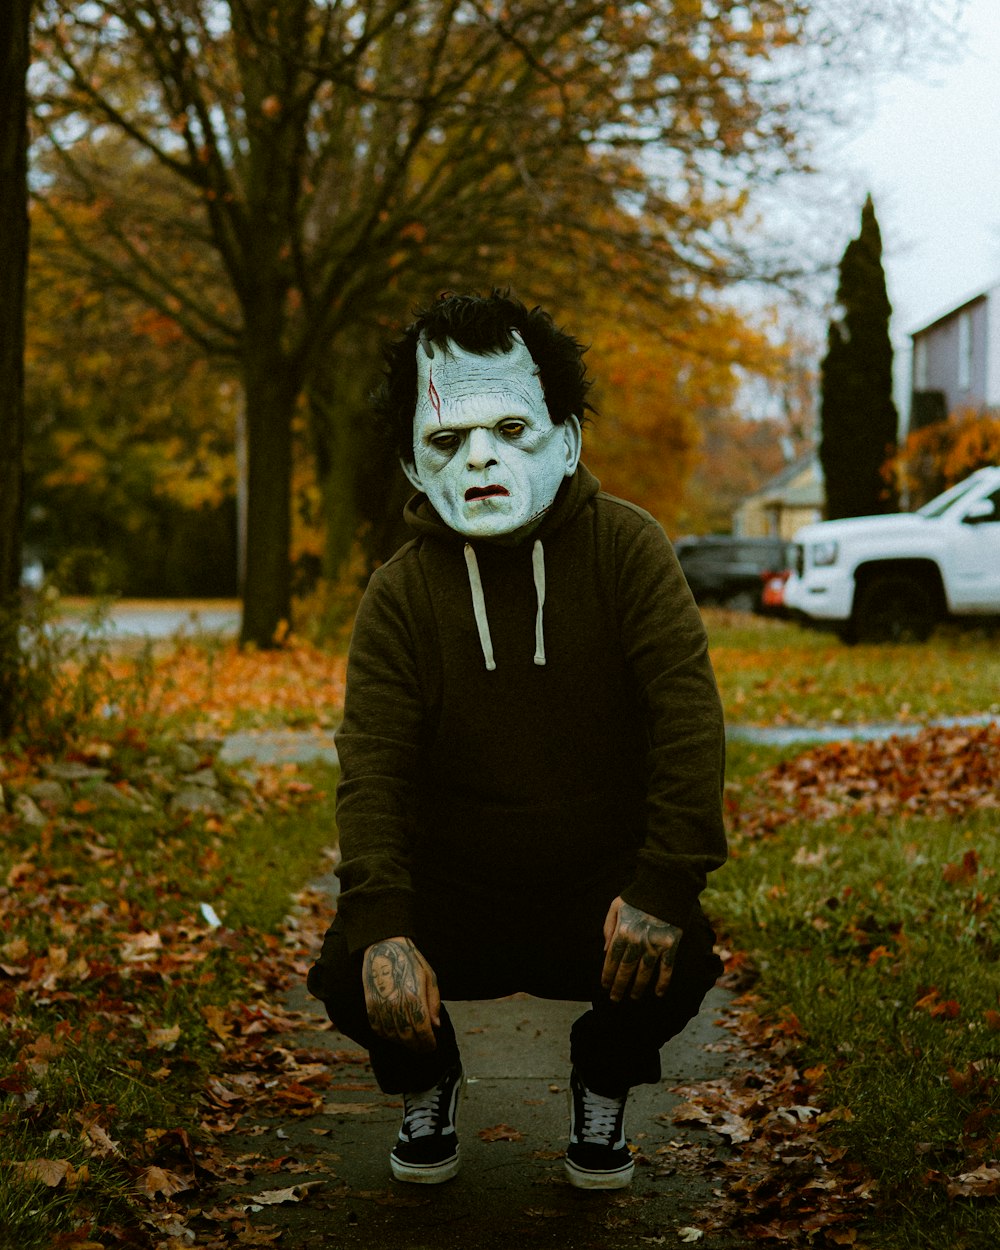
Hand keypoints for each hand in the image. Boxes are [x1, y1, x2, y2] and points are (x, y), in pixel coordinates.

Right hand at [363, 937, 440, 1051]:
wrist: (384, 947)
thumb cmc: (410, 962)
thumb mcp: (429, 977)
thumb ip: (433, 1003)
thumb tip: (436, 1026)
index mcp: (414, 996)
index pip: (422, 1030)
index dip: (428, 1042)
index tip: (432, 1046)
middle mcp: (396, 1003)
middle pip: (407, 1036)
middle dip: (417, 1046)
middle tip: (424, 1049)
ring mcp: (381, 1004)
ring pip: (392, 1035)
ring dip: (403, 1043)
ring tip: (411, 1042)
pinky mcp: (370, 1004)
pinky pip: (377, 1028)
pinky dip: (387, 1036)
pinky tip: (396, 1035)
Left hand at [601, 897, 681, 1001]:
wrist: (666, 884)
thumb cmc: (638, 894)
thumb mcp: (616, 905)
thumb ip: (608, 927)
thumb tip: (604, 951)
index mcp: (622, 930)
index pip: (611, 959)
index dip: (607, 974)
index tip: (604, 986)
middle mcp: (637, 940)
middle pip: (626, 969)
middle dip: (618, 986)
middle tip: (614, 999)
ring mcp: (655, 944)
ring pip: (644, 972)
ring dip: (638, 988)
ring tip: (633, 998)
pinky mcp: (671, 945)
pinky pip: (667, 968)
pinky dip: (663, 982)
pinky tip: (659, 993)